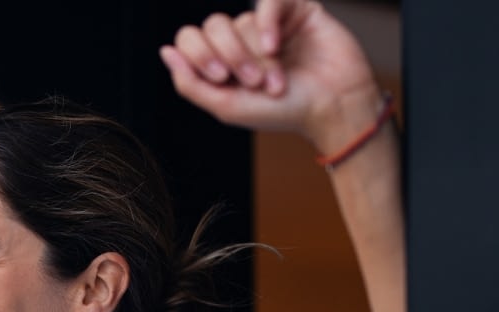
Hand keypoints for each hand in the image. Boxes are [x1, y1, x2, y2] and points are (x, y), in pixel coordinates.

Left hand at [160, 0, 380, 152]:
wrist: (332, 109)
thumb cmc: (283, 112)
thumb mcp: (226, 106)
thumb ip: (190, 83)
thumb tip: (166, 52)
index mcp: (222, 60)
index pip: (190, 38)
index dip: (198, 55)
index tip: (221, 78)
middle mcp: (242, 39)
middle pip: (213, 26)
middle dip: (231, 58)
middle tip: (254, 84)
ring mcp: (268, 23)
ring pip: (242, 22)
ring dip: (257, 58)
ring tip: (277, 82)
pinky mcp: (296, 9)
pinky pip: (268, 2)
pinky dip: (267, 25)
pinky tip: (276, 46)